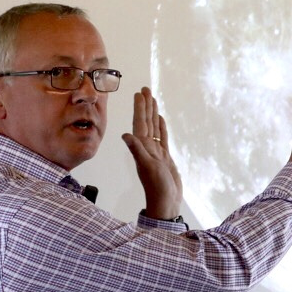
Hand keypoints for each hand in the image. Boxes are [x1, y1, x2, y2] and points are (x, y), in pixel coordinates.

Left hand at [121, 87, 182, 221]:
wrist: (166, 203)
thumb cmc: (157, 187)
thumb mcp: (147, 168)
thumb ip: (137, 151)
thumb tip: (125, 134)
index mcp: (142, 147)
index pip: (140, 123)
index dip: (139, 108)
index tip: (139, 93)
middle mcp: (147, 147)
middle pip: (146, 121)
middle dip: (145, 105)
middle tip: (145, 89)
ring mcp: (156, 151)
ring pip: (154, 127)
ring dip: (152, 113)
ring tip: (152, 99)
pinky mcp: (164, 157)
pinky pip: (162, 138)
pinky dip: (161, 127)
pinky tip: (160, 119)